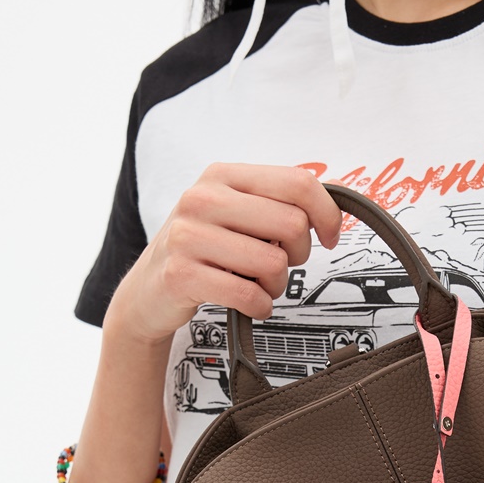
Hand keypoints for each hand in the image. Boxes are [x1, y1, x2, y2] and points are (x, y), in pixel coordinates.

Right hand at [105, 164, 343, 343]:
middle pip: (292, 224)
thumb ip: (276, 202)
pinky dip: (260, 307)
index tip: (330, 237)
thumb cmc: (201, 250)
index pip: (297, 182)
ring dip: (276, 286)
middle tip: (280, 264)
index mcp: (223, 175)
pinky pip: (250, 296)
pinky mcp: (182, 274)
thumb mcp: (233, 213)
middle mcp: (203, 198)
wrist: (149, 289)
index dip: (327, 214)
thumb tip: (334, 200)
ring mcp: (188, 235)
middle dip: (299, 254)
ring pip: (274, 263)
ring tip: (257, 285)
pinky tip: (249, 302)